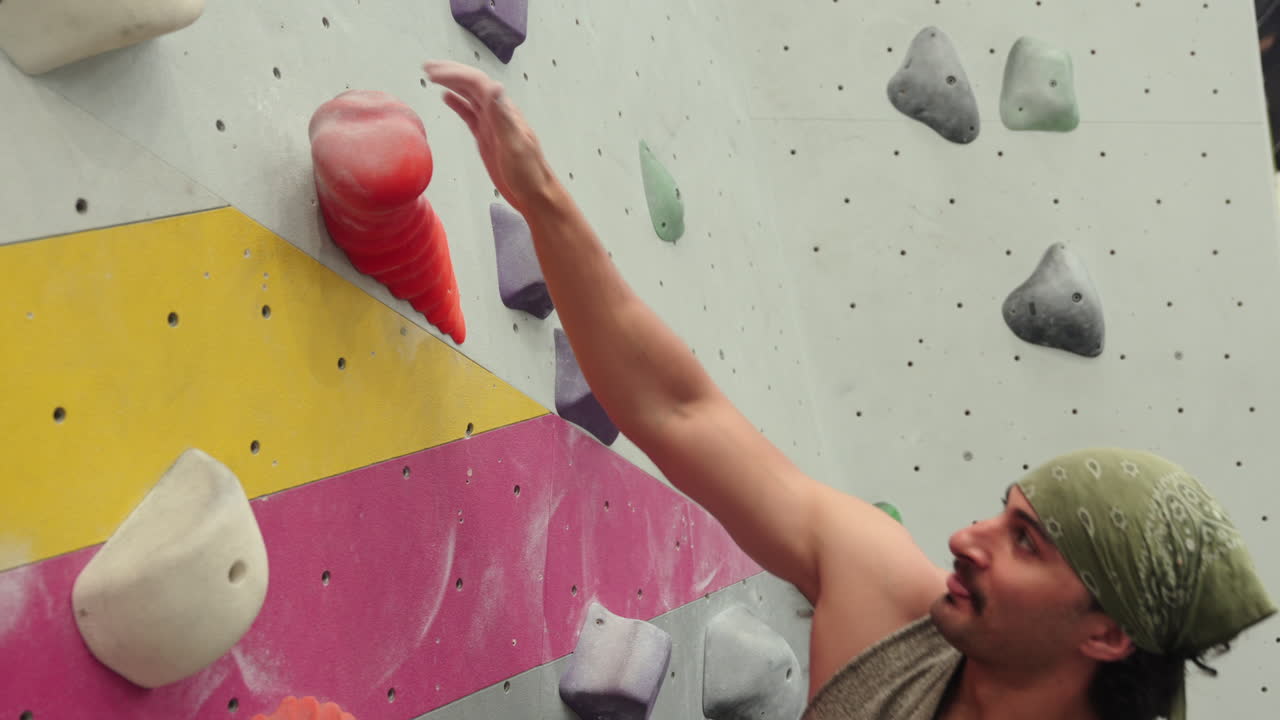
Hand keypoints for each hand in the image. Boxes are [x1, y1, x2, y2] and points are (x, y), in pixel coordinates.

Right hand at [423, 60, 558, 214]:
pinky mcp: (486, 137)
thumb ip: (503, 116)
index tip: (433, 73)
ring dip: (451, 83)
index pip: (476, 83)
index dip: (454, 74)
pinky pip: (469, 114)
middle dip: (450, 72)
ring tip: (432, 76)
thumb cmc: (529, 174)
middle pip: (471, 84)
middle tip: (427, 67)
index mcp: (503, 112)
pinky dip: (457, 103)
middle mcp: (497, 113)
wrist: (536, 195)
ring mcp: (491, 124)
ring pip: (469, 96)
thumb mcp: (515, 145)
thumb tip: (495, 86)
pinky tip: (447, 98)